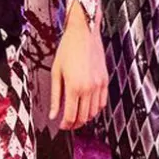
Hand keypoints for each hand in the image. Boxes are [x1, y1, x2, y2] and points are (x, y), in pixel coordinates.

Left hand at [49, 3, 107, 130]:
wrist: (84, 33)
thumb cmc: (67, 49)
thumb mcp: (56, 72)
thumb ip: (55, 96)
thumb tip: (53, 114)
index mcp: (74, 86)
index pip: (71, 115)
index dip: (66, 125)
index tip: (61, 126)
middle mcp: (89, 88)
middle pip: (84, 117)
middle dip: (75, 124)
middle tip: (67, 124)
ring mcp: (99, 85)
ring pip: (94, 112)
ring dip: (86, 117)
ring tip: (76, 116)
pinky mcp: (105, 80)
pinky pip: (102, 102)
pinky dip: (95, 109)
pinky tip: (87, 107)